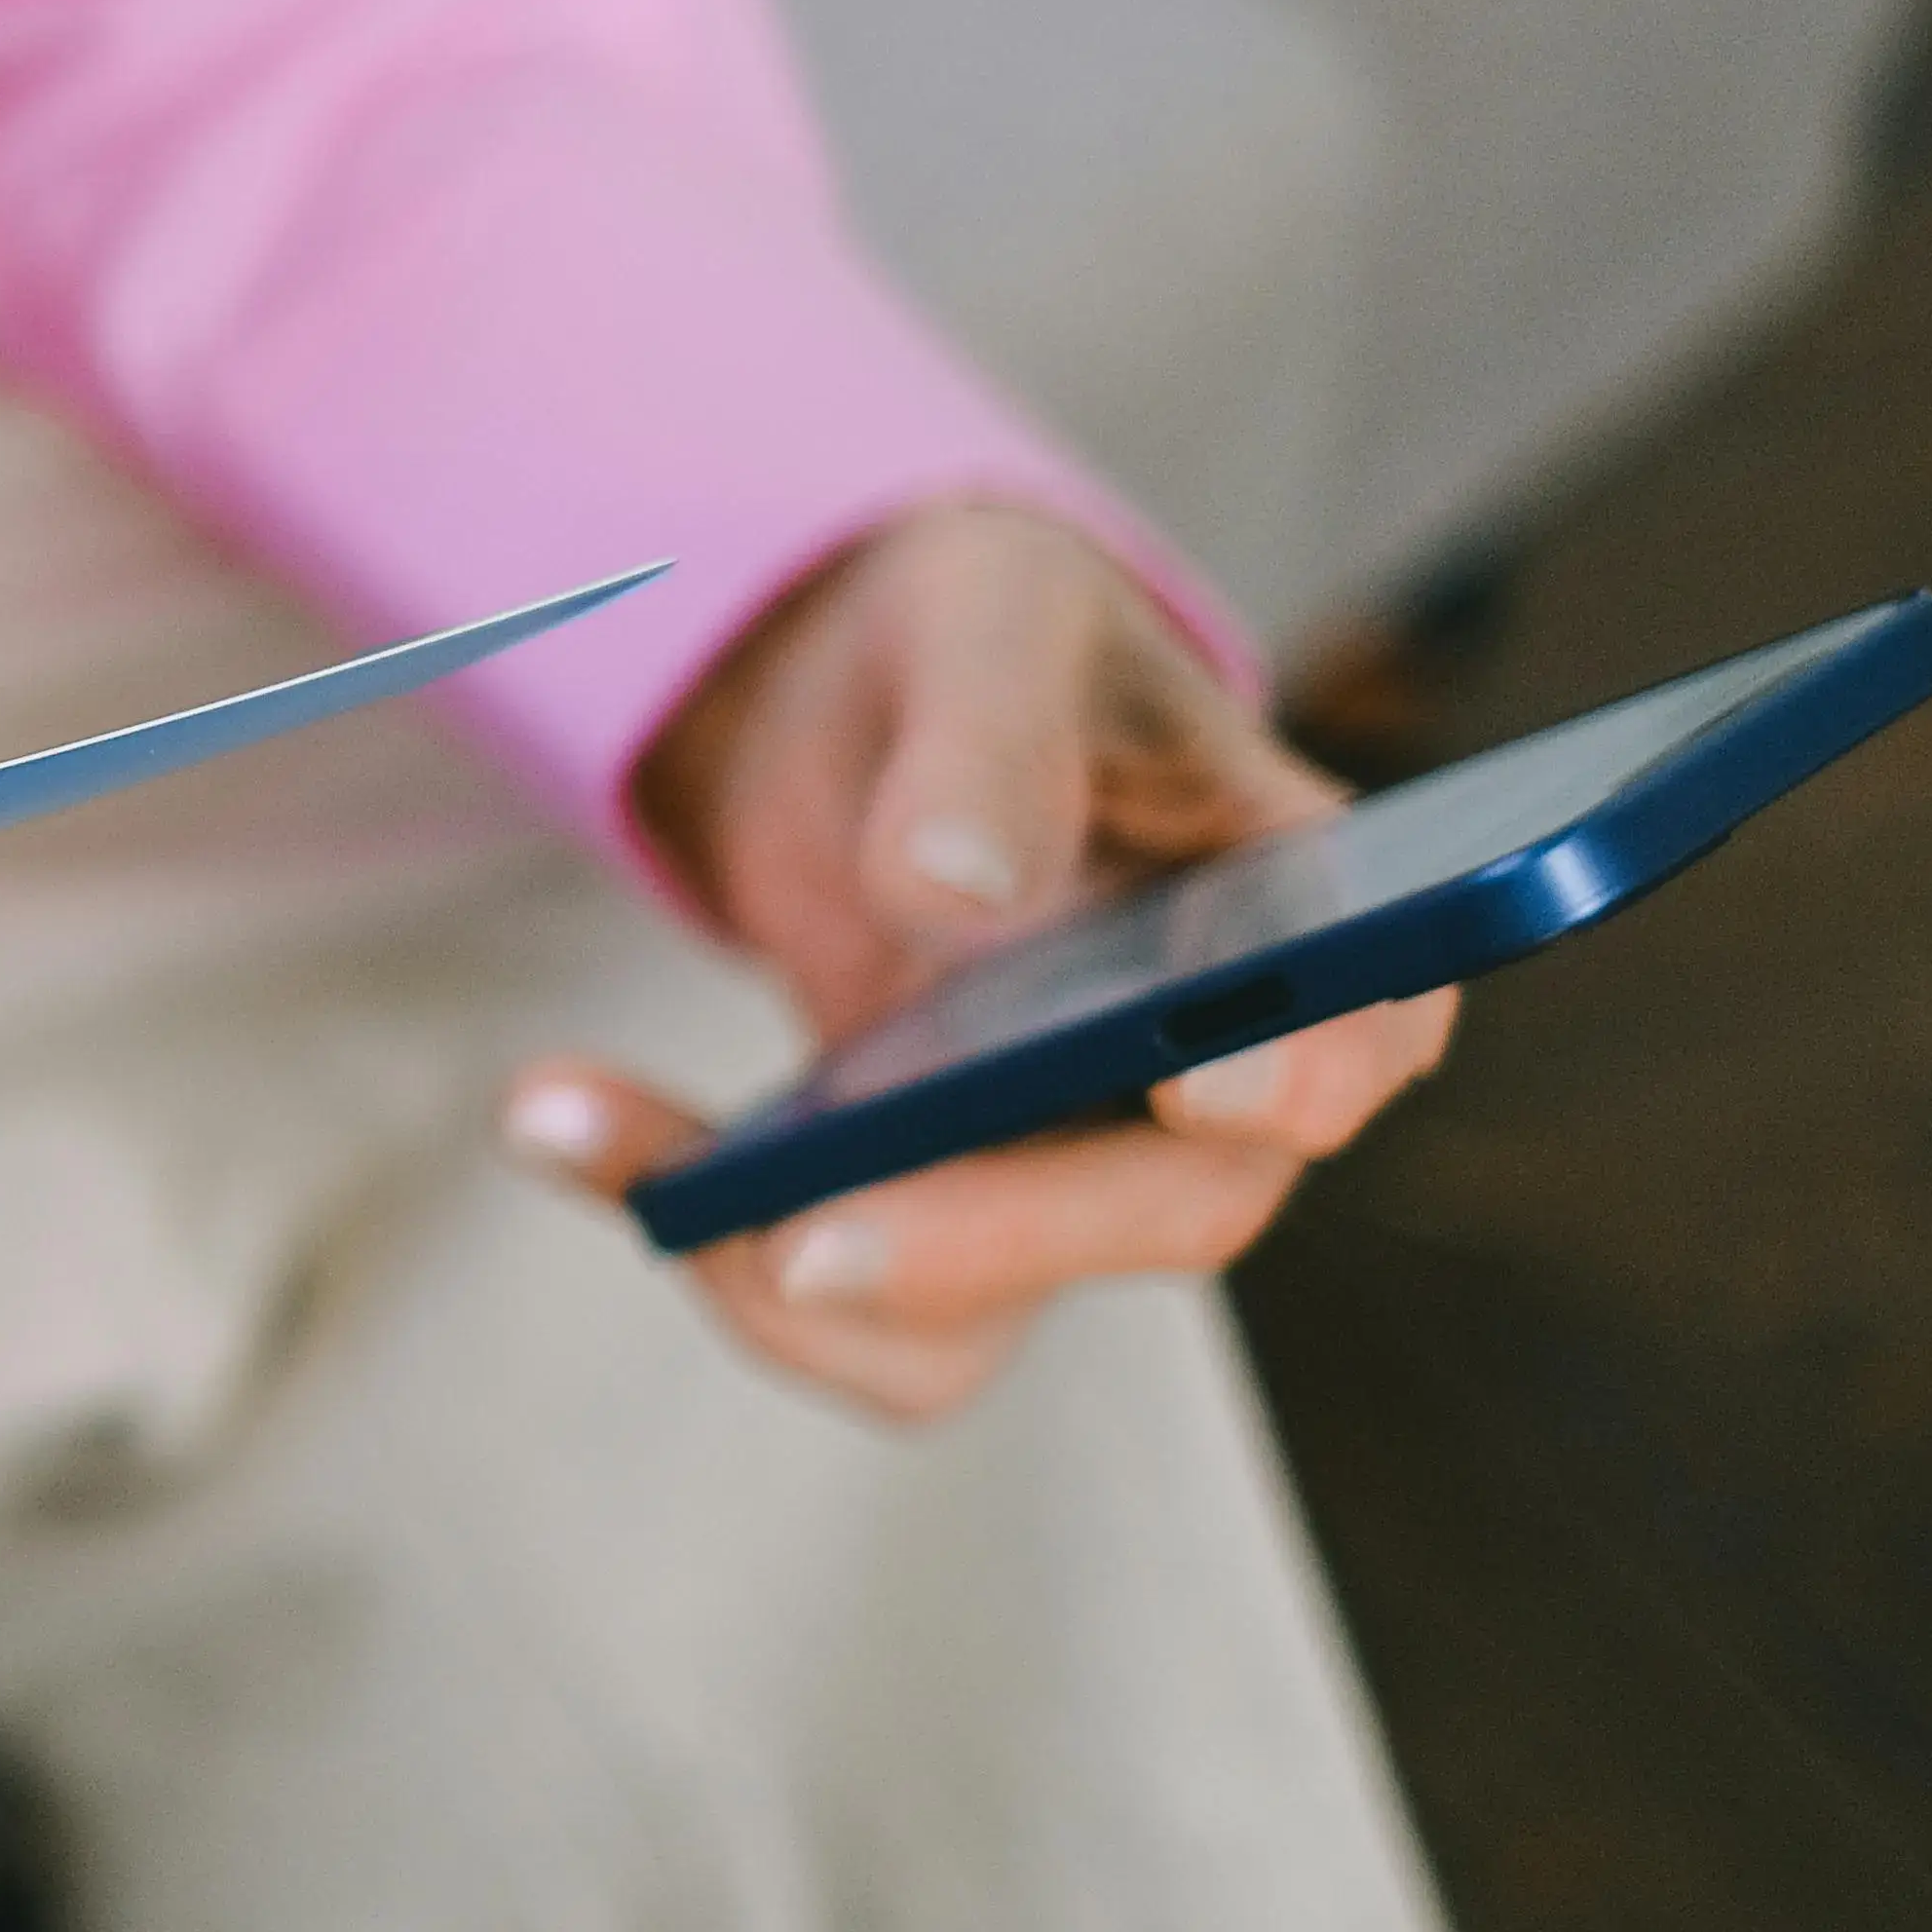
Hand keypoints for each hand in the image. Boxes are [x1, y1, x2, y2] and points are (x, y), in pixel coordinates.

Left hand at [503, 499, 1454, 1418]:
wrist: (858, 697)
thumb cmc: (978, 635)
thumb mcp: (982, 617)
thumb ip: (985, 735)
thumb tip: (955, 893)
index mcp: (1297, 912)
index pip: (1366, 1025)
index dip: (1307, 1072)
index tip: (1210, 1084)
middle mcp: (1214, 1074)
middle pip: (1165, 1211)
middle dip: (983, 1238)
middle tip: (797, 1241)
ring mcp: (1072, 1162)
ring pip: (980, 1314)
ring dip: (787, 1277)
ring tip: (603, 1143)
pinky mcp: (935, 1203)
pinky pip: (838, 1290)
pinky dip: (697, 1228)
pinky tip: (565, 1117)